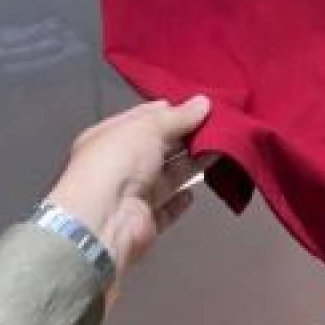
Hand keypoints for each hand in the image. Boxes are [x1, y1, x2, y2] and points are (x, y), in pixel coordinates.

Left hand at [47, 95, 211, 305]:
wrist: (104, 221)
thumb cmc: (118, 162)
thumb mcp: (149, 126)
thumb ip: (179, 116)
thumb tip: (203, 103)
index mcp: (109, 136)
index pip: (143, 118)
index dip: (170, 112)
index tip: (199, 107)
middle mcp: (118, 164)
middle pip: (158, 147)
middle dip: (185, 136)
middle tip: (218, 126)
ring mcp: (131, 195)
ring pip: (167, 175)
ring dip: (191, 164)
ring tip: (220, 150)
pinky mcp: (144, 221)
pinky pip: (166, 208)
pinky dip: (180, 200)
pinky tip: (196, 190)